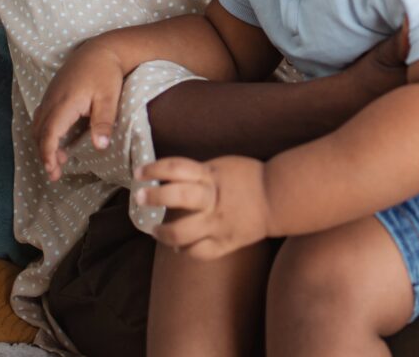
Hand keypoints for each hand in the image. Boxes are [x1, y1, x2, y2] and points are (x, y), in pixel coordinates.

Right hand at [32, 40, 127, 181]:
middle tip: (55, 174)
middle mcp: (52, 100)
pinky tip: (57, 139)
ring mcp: (50, 96)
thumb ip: (103, 123)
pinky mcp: (53, 93)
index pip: (49, 134)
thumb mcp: (109, 98)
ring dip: (44, 144)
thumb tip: (99, 147)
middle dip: (44, 155)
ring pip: (38, 125)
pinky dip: (45, 132)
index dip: (48, 154)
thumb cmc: (106, 73)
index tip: (52, 170)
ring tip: (57, 161)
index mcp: (64, 103)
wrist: (101, 49)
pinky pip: (42, 116)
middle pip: (39, 133)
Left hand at [136, 155, 269, 259]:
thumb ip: (199, 173)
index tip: (140, 172)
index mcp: (211, 175)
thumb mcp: (223, 166)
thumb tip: (167, 180)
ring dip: (162, 233)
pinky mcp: (225, 242)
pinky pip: (197, 252)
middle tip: (140, 197)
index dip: (154, 168)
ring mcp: (218, 223)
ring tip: (155, 231)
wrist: (279, 197)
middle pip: (176, 197)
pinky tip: (180, 246)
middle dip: (152, 197)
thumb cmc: (248, 178)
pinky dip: (184, 250)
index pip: (176, 168)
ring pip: (181, 233)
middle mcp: (212, 199)